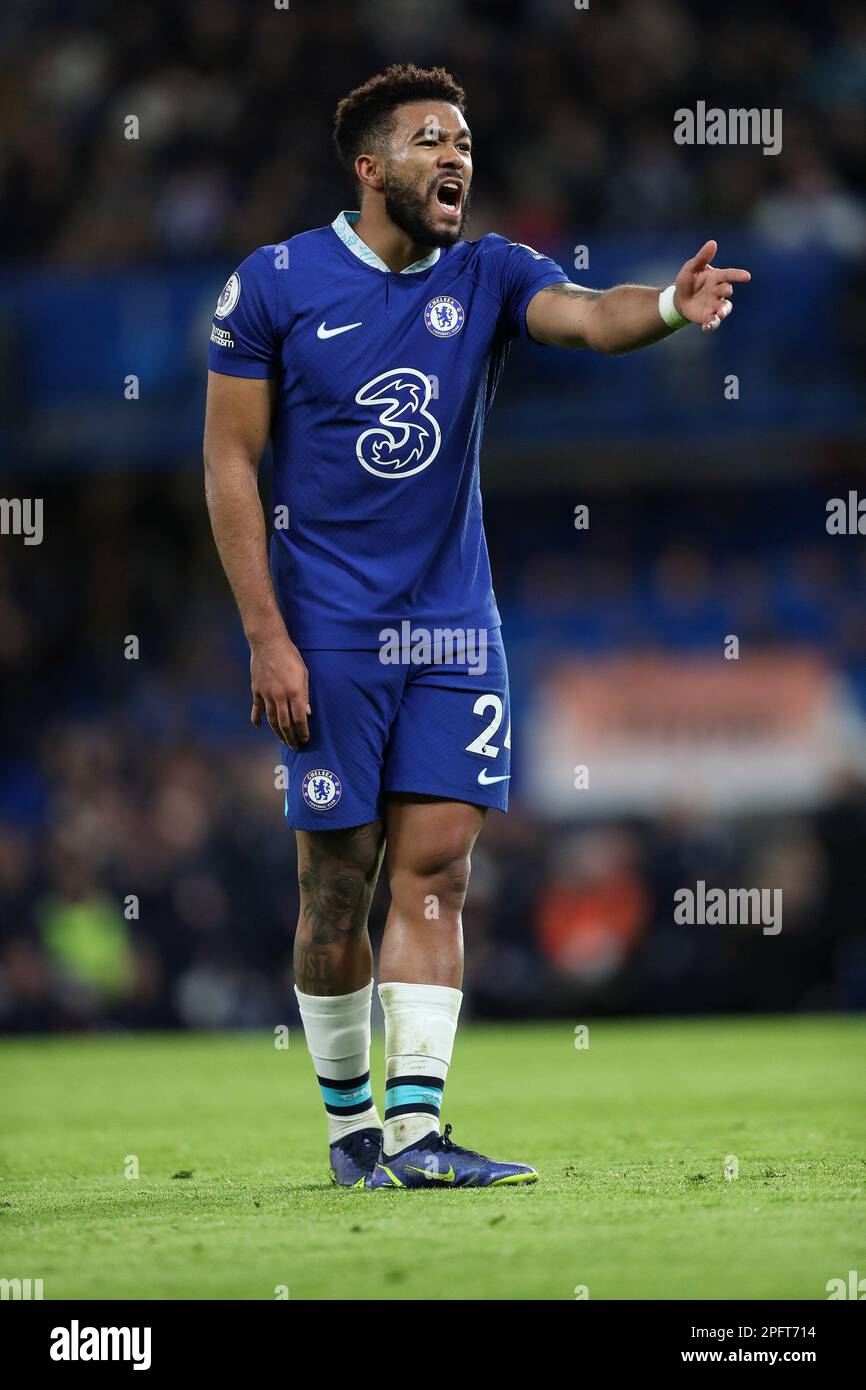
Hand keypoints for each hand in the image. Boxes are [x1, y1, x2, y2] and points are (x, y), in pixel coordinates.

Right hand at [249, 631, 309, 748]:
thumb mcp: (304, 673)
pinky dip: (257, 719)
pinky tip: (258, 727)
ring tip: (283, 741)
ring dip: (278, 733)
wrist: (268, 643)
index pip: (299, 718)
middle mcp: (280, 696)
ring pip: (271, 719)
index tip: (305, 740)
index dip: (302, 731)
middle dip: (291, 737)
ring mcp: (266, 694)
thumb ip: (305, 694)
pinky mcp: (256, 690)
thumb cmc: (290, 656)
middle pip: (285, 723)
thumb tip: (307, 713)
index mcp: (294, 691)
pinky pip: (256, 709)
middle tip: (295, 747)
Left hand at [674, 240, 750, 332]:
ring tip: (720, 314)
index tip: (747, 277)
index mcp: (716, 278)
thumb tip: (712, 243)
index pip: (729, 274)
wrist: (680, 299)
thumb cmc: (688, 280)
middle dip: (727, 291)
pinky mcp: (708, 317)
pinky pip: (713, 322)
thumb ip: (702, 257)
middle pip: (726, 291)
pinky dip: (711, 325)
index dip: (738, 275)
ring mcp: (714, 305)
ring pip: (724, 308)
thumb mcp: (691, 268)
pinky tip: (707, 327)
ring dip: (723, 311)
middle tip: (727, 291)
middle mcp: (718, 291)